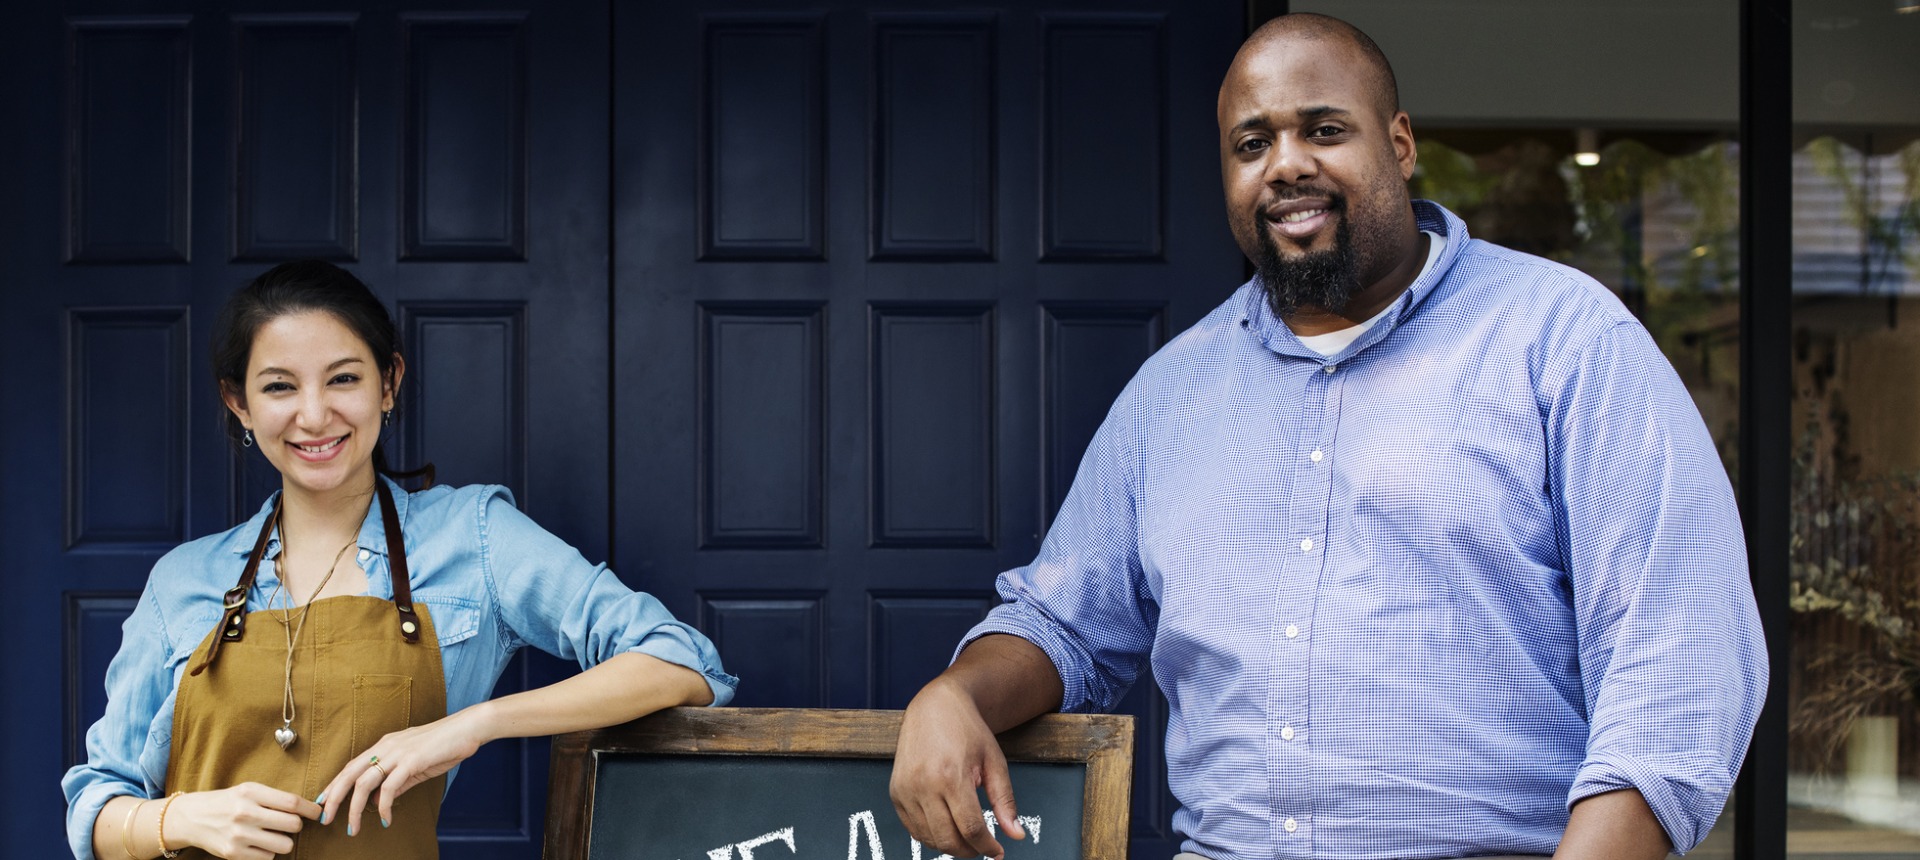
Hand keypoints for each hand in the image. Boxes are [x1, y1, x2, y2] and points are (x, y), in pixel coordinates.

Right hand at [172, 783, 320, 859]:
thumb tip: (308, 809)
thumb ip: (275, 798)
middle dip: (296, 825)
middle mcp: (245, 813)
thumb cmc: (228, 802)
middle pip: (293, 825)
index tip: (317, 813)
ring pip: (284, 845)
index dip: (311, 809)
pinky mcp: (234, 853)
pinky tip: (257, 843)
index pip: (292, 803)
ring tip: (271, 834)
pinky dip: (268, 851)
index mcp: (251, 793)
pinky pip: (268, 857)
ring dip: (283, 841)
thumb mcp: (248, 790)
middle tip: (288, 824)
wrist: (191, 818)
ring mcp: (239, 835)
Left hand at [317, 707, 490, 836]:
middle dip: (333, 797)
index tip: (324, 803)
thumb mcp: (415, 765)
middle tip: (325, 819)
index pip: (351, 766)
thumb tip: (378, 800)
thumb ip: (396, 782)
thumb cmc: (445, 745)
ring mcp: (397, 753)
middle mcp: (386, 746)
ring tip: (353, 827)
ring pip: (364, 783)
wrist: (468, 728)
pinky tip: (386, 819)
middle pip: (349, 774)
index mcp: (385, 745)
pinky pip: (389, 788)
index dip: (334, 785)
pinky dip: (385, 807)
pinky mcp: (411, 761)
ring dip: (354, 808)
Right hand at [890, 678, 1027, 859]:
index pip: (971, 828)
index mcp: (951, 776)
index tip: (998, 852)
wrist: (934, 706)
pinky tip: (946, 827)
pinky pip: (912, 829)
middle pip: (948, 839)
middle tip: (982, 847)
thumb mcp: (994, 761)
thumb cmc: (967, 730)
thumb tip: (1016, 835)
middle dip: (969, 851)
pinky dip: (930, 836)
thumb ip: (1005, 801)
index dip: (987, 847)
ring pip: (928, 838)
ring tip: (966, 836)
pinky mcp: (895, 792)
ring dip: (950, 845)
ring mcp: (905, 790)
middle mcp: (923, 785)